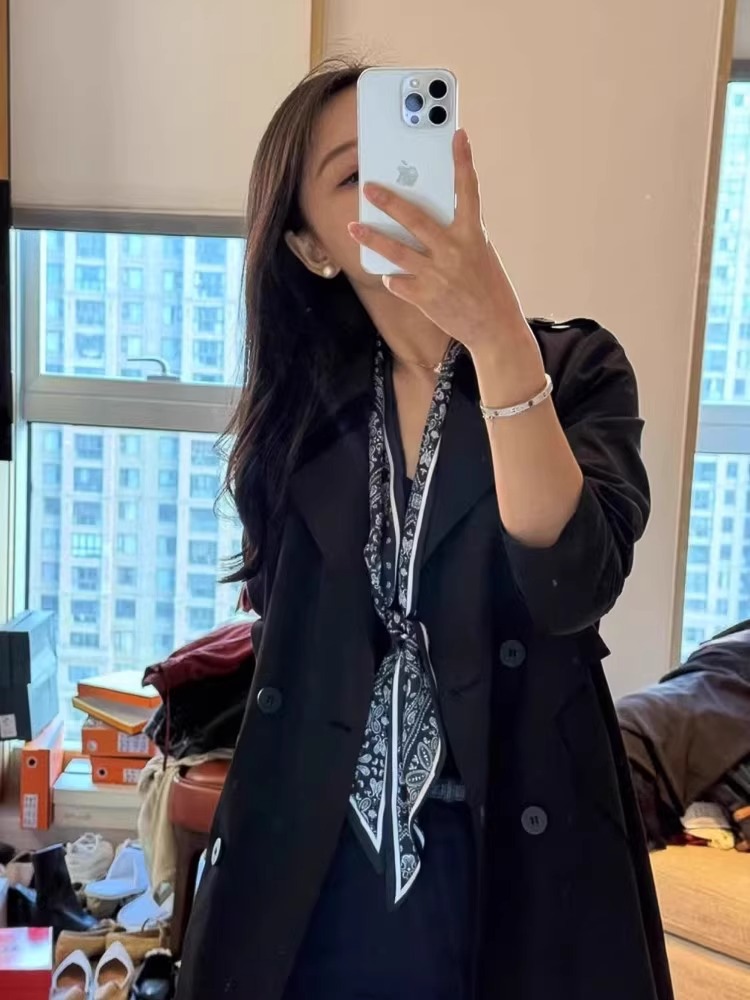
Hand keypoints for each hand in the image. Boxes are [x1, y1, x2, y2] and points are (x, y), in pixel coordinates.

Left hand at [348, 129, 539, 371]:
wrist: (494, 330)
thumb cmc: (489, 289)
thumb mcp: (481, 255)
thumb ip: (459, 235)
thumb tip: (432, 218)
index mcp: (473, 236)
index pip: (469, 191)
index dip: (463, 161)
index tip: (458, 135)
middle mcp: (454, 251)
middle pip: (415, 219)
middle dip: (389, 201)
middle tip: (369, 187)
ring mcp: (437, 275)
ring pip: (396, 251)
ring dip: (372, 238)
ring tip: (354, 226)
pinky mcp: (425, 298)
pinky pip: (397, 282)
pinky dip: (393, 278)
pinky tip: (391, 276)